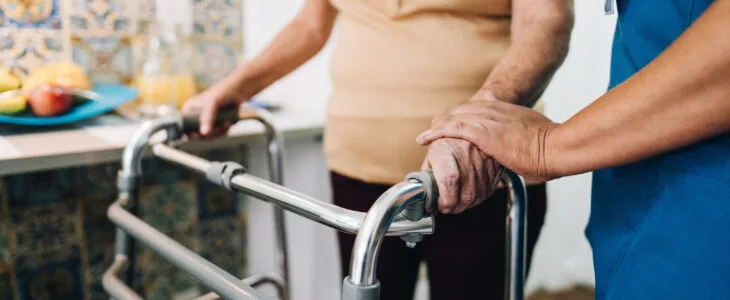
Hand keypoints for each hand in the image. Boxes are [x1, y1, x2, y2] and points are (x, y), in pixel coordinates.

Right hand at [182, 78, 244, 136]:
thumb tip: (204, 133)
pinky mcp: (216, 125)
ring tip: (227, 123)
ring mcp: (206, 121)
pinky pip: (217, 135)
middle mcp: (195, 116)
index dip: (190, 134)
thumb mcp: (212, 103)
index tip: (200, 135)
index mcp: (189, 110)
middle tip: (219, 128)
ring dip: (219, 133)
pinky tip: (229, 123)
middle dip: (209, 134)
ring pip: (208, 137)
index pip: (183, 127)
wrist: (238, 91)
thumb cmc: (222, 93)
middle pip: (196, 135)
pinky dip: (224, 131)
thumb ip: (207, 117)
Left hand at [417, 98, 560, 181]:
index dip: (462, 115)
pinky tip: (426, 138)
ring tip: (426, 135)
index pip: (478, 108)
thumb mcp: (537, 135)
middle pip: (462, 109)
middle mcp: (496, 110)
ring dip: (438, 126)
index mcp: (509, 111)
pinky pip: (452, 129)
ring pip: (454, 117)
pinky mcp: (483, 132)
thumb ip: (525, 137)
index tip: (452, 123)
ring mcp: (489, 120)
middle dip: (446, 119)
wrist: (558, 147)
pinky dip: (436, 133)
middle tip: (433, 129)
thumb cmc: (554, 147)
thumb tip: (524, 148)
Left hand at [422, 138, 502, 213]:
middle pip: (465, 194)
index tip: (439, 205)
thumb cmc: (448, 139)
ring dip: (464, 205)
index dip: (444, 200)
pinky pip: (486, 192)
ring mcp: (483, 162)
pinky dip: (476, 199)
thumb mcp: (432, 152)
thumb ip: (428, 173)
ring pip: (477, 196)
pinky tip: (468, 195)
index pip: (449, 181)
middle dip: (453, 207)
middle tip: (446, 208)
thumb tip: (425, 194)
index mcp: (447, 150)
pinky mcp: (494, 169)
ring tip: (456, 203)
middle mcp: (467, 155)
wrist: (470, 126)